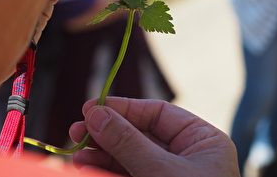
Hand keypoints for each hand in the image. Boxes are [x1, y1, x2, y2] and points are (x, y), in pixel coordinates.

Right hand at [70, 97, 239, 176]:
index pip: (157, 112)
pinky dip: (106, 171)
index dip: (122, 107)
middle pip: (138, 133)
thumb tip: (96, 114)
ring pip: (128, 156)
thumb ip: (127, 141)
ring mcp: (168, 175)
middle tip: (76, 130)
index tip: (91, 108)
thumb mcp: (160, 171)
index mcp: (201, 141)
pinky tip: (86, 167)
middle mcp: (185, 156)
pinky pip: (127, 175)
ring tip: (76, 154)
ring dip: (100, 154)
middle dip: (106, 132)